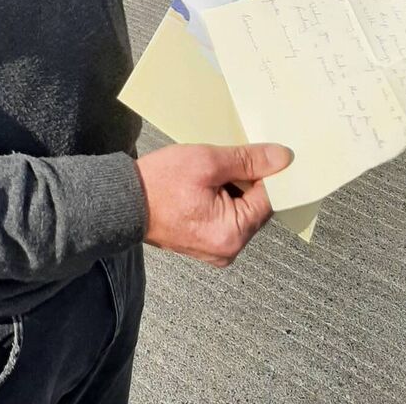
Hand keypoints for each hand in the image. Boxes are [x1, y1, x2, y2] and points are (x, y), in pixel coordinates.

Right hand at [135, 143, 292, 266]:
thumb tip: (282, 158)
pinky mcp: (204, 244)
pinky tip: (207, 182)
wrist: (123, 201)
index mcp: (232, 234)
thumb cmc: (161, 182)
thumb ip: (247, 160)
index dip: (269, 174)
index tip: (264, 153)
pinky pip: (225, 218)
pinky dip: (222, 198)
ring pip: (241, 211)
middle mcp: (228, 250)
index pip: (269, 200)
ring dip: (234, 188)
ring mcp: (216, 250)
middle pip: (256, 207)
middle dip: (248, 180)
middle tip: (230, 157)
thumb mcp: (207, 161)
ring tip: (213, 169)